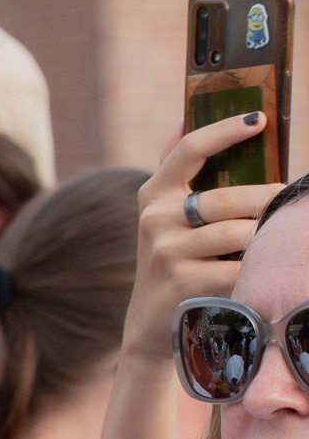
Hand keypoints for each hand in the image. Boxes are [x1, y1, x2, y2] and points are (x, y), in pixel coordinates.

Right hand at [129, 112, 284, 360]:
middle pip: (229, 198)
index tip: (259, 119)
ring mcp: (167, 252)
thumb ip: (181, 173)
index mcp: (154, 194)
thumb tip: (185, 115)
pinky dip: (258, 268)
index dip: (223, 132)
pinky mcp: (183, 282)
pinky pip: (240, 267)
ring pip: (240, 233)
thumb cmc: (175, 258)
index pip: (188, 150)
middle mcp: (155, 220)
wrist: (151, 322)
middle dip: (267, 201)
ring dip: (265, 237)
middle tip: (286, 202)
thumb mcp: (168, 216)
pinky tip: (260, 271)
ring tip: (274, 240)